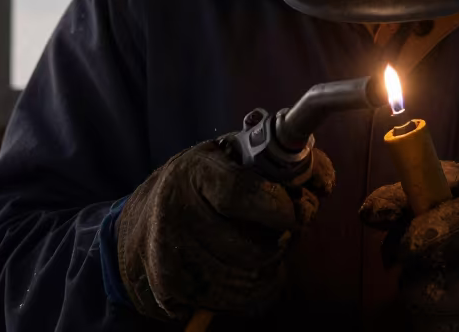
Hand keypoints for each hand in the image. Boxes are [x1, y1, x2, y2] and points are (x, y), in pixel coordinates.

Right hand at [117, 139, 334, 319]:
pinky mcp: (172, 291)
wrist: (136, 228)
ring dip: (271, 267)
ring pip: (250, 280)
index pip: (241, 194)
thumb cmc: (199, 187)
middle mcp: (176, 214)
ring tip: (263, 246)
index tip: (295, 209)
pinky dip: (254, 288)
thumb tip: (322, 182)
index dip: (279, 207)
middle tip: (282, 230)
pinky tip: (246, 269)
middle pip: (254, 249)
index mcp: (194, 173)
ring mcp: (172, 257)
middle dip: (282, 242)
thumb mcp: (231, 156)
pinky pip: (238, 301)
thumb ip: (281, 161)